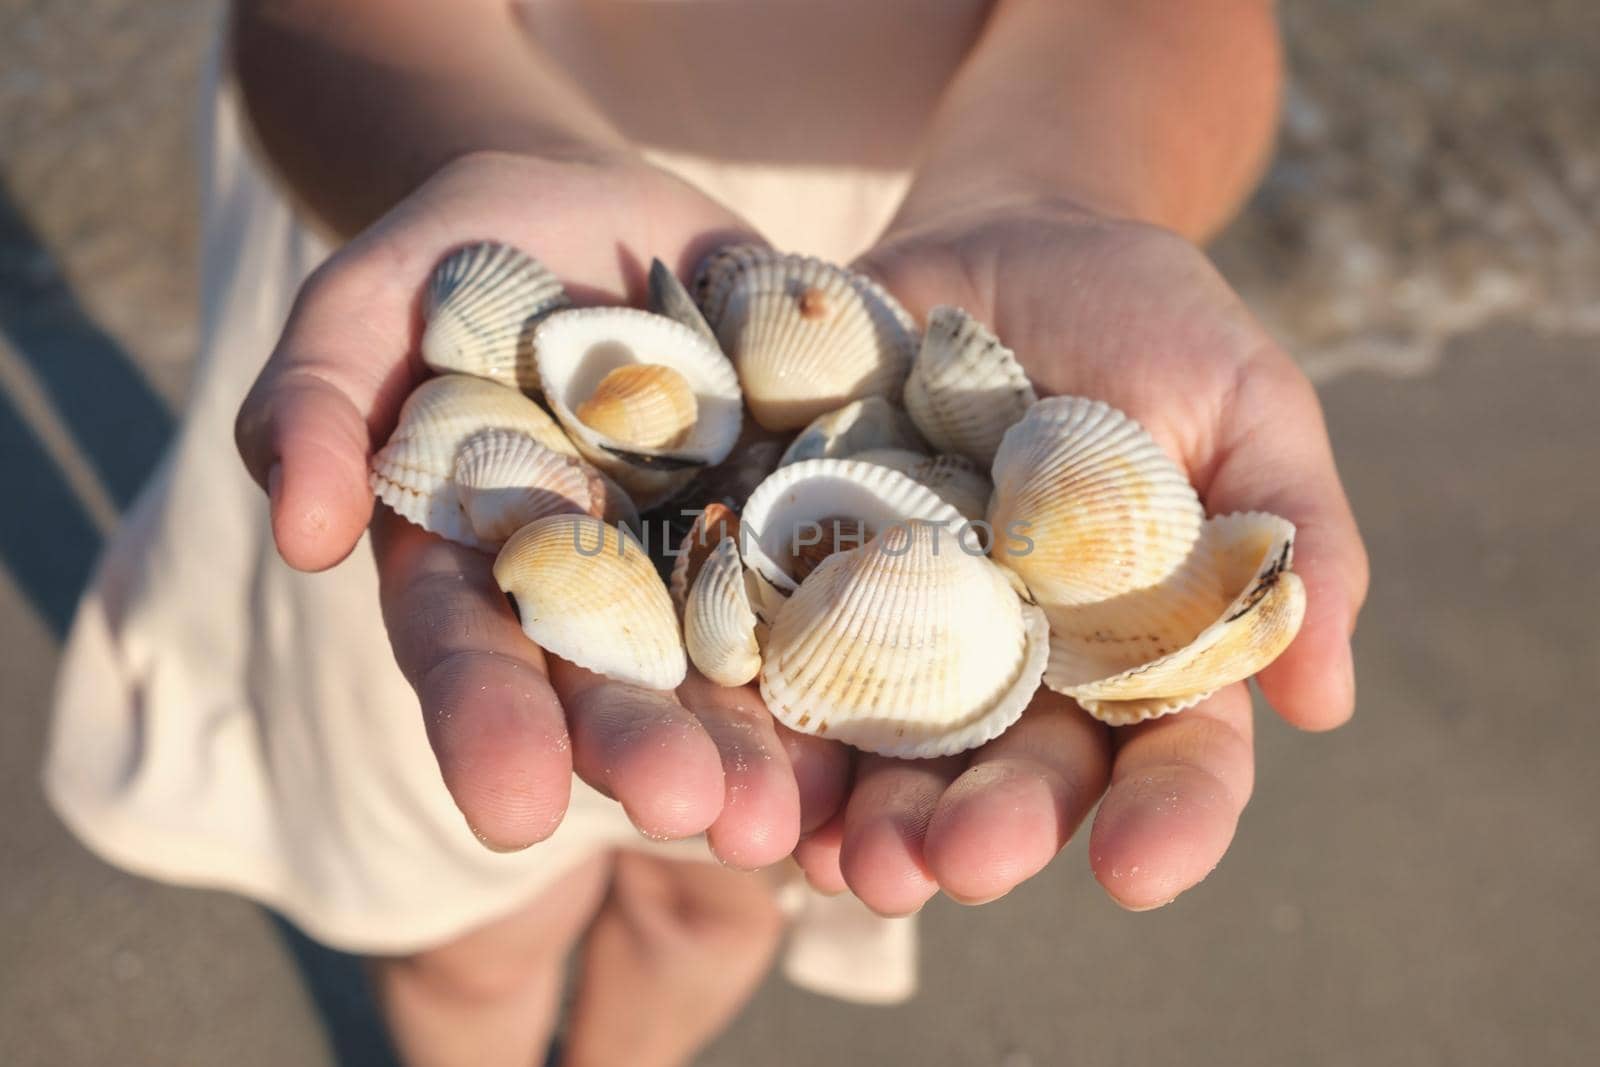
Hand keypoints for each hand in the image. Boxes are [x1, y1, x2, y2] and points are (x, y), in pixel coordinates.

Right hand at [236, 151, 847, 861]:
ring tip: (801, 813)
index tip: (514, 812)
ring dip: (763, 748)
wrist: (611, 222)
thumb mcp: (375, 292)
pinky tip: (903, 717)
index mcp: (474, 564)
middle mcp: (590, 596)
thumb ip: (317, 393)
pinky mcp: (793, 528)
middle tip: (701, 816)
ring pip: (729, 671)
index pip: (468, 654)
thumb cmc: (466, 255)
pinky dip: (860, 655)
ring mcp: (699, 570)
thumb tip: (301, 531)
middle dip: (649, 755)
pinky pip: (832, 593)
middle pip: (612, 687)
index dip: (488, 726)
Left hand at [786, 200, 1368, 912]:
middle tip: (956, 863)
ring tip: (843, 860)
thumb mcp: (1244, 403)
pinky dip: (759, 717)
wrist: (1007, 236)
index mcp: (1136, 648)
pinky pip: (778, 654)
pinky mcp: (806, 567)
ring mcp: (907, 625)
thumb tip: (1322, 701)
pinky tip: (743, 768)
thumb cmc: (1148, 323)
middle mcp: (1019, 665)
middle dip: (990, 824)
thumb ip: (1291, 537)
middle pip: (1014, 770)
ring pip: (890, 747)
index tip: (1140, 871)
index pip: (1168, 755)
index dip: (1165, 818)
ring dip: (864, 811)